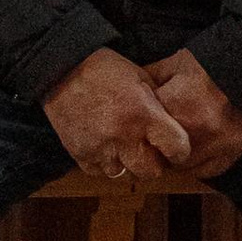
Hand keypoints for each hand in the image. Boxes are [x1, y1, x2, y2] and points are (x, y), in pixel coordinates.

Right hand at [43, 44, 191, 184]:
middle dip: (153, 162)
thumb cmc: (105, 68)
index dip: (179, 149)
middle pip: (151, 172)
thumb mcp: (141, 77)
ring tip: (121, 146)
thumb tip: (173, 126)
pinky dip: (102, 162)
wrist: (62, 66)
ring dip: (125, 163)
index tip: (174, 147)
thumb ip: (158, 106)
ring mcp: (99, 147)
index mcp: (144, 114)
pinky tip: (102, 145)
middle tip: (147, 149)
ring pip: (124, 174)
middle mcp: (123, 135)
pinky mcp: (79, 152)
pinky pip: (98, 171)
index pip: (177, 148)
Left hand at [139, 47, 241, 182]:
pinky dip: (195, 163)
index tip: (137, 126)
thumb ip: (148, 80)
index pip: (145, 128)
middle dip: (155, 145)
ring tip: (174, 142)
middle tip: (154, 137)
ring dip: (174, 158)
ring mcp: (214, 148)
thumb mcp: (172, 65)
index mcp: (177, 104)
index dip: (139, 127)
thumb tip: (122, 91)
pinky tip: (193, 149)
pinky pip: (202, 172)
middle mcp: (195, 130)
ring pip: (181, 166)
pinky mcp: (228, 158)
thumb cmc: (206, 69)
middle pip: (160, 152)